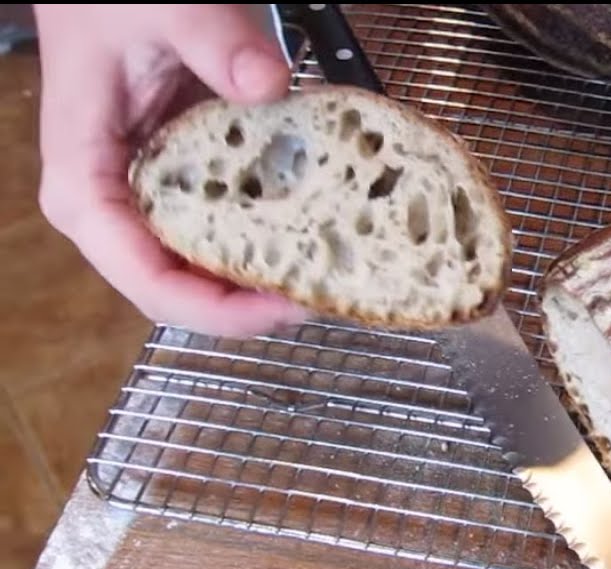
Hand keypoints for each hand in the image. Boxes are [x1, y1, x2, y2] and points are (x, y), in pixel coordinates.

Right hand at [33, 4, 310, 336]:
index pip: (152, 284)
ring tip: (336, 266)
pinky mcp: (186, 182)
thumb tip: (266, 82)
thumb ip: (213, 40)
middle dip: (259, 302)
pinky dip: (275, 234)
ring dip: (272, 273)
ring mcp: (152, 198)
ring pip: (211, 269)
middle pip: (188, 292)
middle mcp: (116, 207)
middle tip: (332, 288)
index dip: (224, 310)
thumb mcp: (163, 7)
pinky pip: (229, 230)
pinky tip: (322, 224)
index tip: (291, 303)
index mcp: (88, 186)